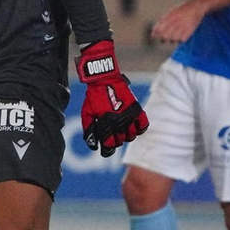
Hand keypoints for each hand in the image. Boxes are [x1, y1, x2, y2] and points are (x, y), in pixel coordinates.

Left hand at [76, 41, 148, 156]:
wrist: (104, 80)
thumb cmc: (93, 97)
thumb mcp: (87, 113)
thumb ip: (89, 130)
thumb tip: (93, 146)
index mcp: (106, 124)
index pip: (110, 145)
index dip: (107, 150)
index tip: (105, 150)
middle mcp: (119, 122)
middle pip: (120, 141)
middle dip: (115, 141)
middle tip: (111, 136)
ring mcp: (129, 116)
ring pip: (131, 136)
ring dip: (126, 136)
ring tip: (120, 131)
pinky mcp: (137, 109)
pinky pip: (143, 125)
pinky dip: (139, 129)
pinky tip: (132, 126)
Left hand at [150, 0, 204, 43]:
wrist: (196, 6)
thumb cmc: (181, 10)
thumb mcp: (170, 13)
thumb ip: (161, 21)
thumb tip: (154, 32)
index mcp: (168, 18)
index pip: (158, 29)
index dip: (154, 35)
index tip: (153, 38)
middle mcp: (174, 22)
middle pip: (165, 37)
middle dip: (163, 39)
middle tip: (164, 39)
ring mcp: (182, 27)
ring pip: (173, 39)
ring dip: (172, 40)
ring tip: (174, 36)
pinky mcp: (190, 30)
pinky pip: (182, 40)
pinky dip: (181, 40)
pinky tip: (181, 36)